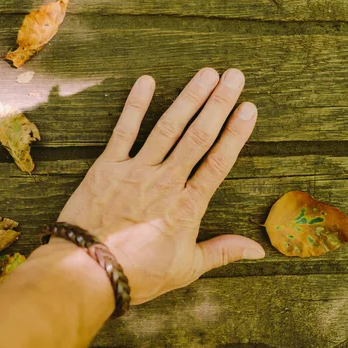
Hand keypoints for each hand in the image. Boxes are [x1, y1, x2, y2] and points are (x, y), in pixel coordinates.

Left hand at [57, 68, 264, 304]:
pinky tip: (146, 82)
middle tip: (234, 77)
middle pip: (198, 137)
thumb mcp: (187, 268)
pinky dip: (134, 106)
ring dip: (188, 98)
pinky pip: (123, 131)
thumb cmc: (138, 273)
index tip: (248, 109)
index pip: (218, 162)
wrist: (88, 272)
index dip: (235, 133)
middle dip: (218, 104)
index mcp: (188, 206)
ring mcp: (136, 171)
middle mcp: (166, 182)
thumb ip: (223, 252)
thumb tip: (259, 250)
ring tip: (206, 74)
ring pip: (168, 128)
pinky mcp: (107, 167)